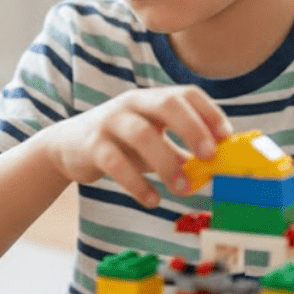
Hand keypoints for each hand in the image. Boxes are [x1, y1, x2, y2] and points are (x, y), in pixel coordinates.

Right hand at [36, 85, 230, 207]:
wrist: (66, 147)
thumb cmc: (121, 144)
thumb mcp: (154, 143)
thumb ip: (183, 153)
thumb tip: (218, 171)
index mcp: (152, 100)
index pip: (186, 94)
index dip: (209, 112)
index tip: (226, 137)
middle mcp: (133, 104)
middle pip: (166, 104)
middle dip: (192, 128)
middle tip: (209, 156)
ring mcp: (110, 122)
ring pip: (141, 134)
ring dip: (167, 163)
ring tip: (183, 189)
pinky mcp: (92, 145)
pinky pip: (116, 163)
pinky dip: (137, 184)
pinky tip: (152, 200)